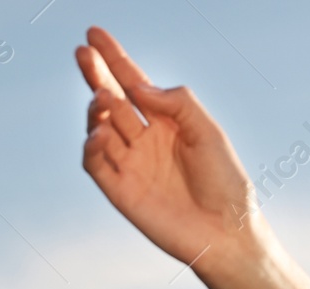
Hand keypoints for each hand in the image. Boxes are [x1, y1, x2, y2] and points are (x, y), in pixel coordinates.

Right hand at [77, 26, 264, 268]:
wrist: (226, 233)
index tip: (94, 35)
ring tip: (103, 99)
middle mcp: (145, 140)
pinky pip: (95, 163)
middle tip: (83, 53)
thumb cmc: (225, 183)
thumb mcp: (208, 131)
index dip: (115, 59)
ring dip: (97, 110)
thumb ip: (176, 102)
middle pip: (112, 100)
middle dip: (97, 75)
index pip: (134, 84)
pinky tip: (100, 134)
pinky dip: (92, 145)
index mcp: (168, 122)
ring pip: (99, 128)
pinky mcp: (120, 191)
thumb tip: (136, 87)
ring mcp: (131, 165)